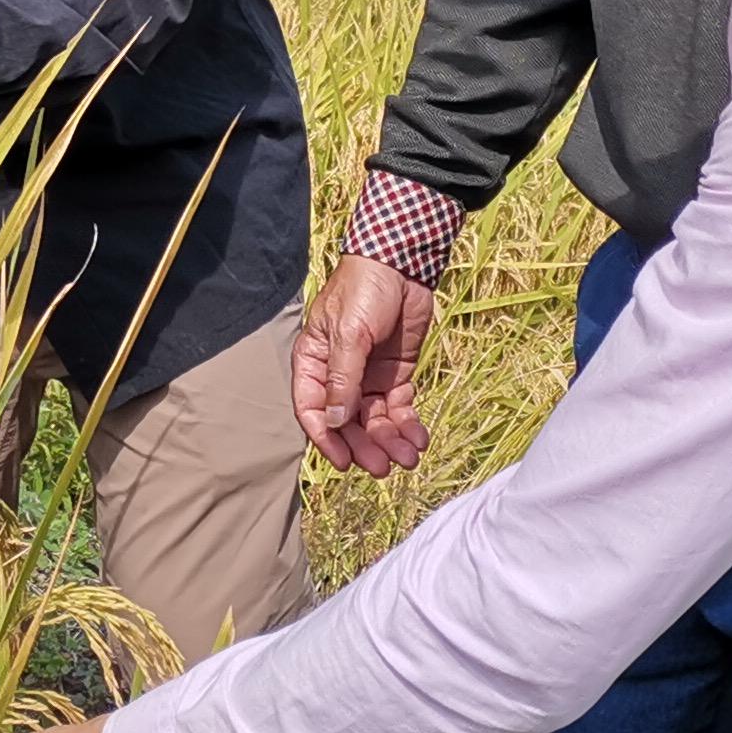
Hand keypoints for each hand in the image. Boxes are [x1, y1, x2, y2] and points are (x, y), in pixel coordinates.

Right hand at [292, 249, 436, 474]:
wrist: (402, 264)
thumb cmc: (363, 289)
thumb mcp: (349, 333)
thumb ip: (343, 378)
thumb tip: (334, 421)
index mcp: (314, 363)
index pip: (313, 410)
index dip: (326, 439)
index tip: (344, 462)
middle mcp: (339, 375)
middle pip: (347, 423)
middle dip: (365, 446)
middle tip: (383, 468)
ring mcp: (368, 376)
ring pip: (374, 421)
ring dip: (389, 442)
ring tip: (408, 458)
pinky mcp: (396, 375)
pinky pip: (398, 408)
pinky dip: (407, 425)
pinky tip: (418, 438)